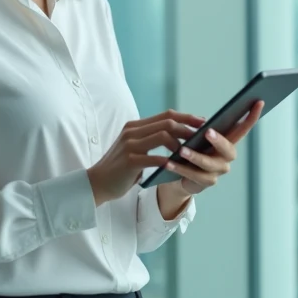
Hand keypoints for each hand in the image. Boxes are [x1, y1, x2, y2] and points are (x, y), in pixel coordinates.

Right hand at [87, 110, 205, 205]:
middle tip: (201, 137)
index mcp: (135, 126)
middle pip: (167, 122)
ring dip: (179, 144)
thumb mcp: (134, 147)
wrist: (96, 183)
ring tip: (187, 153)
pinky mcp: (129, 160)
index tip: (202, 123)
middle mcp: (132, 132)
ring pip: (163, 135)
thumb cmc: (120, 168)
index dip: (186, 117)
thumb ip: (150, 138)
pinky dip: (167, 160)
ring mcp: (130, 145)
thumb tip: (178, 135)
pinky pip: (154, 157)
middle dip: (188, 129)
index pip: (166, 115)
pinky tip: (175, 165)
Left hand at [165, 100, 264, 195]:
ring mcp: (219, 171)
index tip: (259, 101)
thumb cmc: (194, 150)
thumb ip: (205, 129)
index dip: (252, 116)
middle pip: (228, 149)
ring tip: (182, 150)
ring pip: (208, 164)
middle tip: (207, 132)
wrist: (183, 175)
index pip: (244, 127)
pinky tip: (169, 163)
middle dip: (218, 140)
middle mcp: (228, 156)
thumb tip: (204, 123)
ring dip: (194, 156)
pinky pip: (193, 175)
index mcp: (229, 141)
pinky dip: (180, 168)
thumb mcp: (199, 137)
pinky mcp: (207, 182)